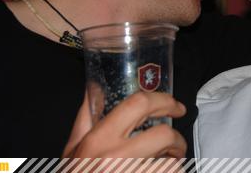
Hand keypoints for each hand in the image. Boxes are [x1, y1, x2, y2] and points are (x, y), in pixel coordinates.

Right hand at [63, 91, 186, 157]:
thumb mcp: (73, 150)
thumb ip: (85, 117)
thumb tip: (94, 87)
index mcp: (98, 139)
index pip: (137, 104)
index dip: (163, 100)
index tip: (175, 106)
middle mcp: (114, 158)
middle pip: (163, 134)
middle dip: (177, 138)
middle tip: (176, 144)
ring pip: (172, 165)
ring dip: (175, 166)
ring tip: (167, 167)